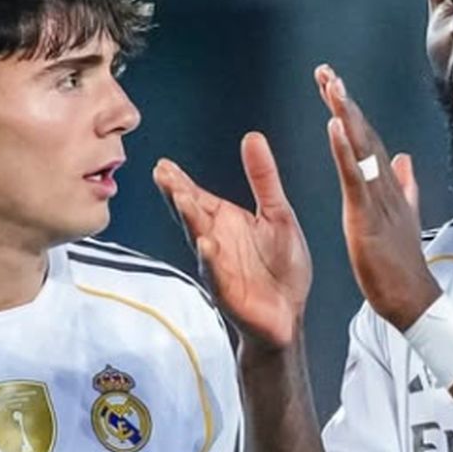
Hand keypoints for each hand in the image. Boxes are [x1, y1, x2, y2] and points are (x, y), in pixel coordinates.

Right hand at [155, 133, 312, 351]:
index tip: (165, 165)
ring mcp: (218, 265)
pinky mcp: (227, 290)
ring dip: (190, 220)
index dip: (180, 181)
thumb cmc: (281, 267)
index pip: (197, 196)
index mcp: (225, 221)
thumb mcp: (278, 213)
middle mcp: (215, 240)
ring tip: (182, 199)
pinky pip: (216, 272)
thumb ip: (263, 178)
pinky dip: (210, 258)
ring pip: (199, 238)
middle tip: (163, 175)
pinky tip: (206, 244)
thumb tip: (253, 138)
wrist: (289, 313)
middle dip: (177, 194)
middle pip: (192, 213)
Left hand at [315, 64, 439, 330]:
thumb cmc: (402, 265)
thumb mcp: (400, 219)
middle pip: (363, 135)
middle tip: (325, 72)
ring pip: (361, 148)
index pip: (367, 141)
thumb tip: (403, 159)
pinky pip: (356, 177)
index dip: (350, 113)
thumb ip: (404, 187)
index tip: (333, 87)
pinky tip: (335, 126)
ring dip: (346, 114)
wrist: (413, 300)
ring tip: (331, 86)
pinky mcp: (368, 216)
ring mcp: (378, 199)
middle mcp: (384, 186)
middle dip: (344, 102)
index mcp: (387, 187)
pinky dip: (345, 149)